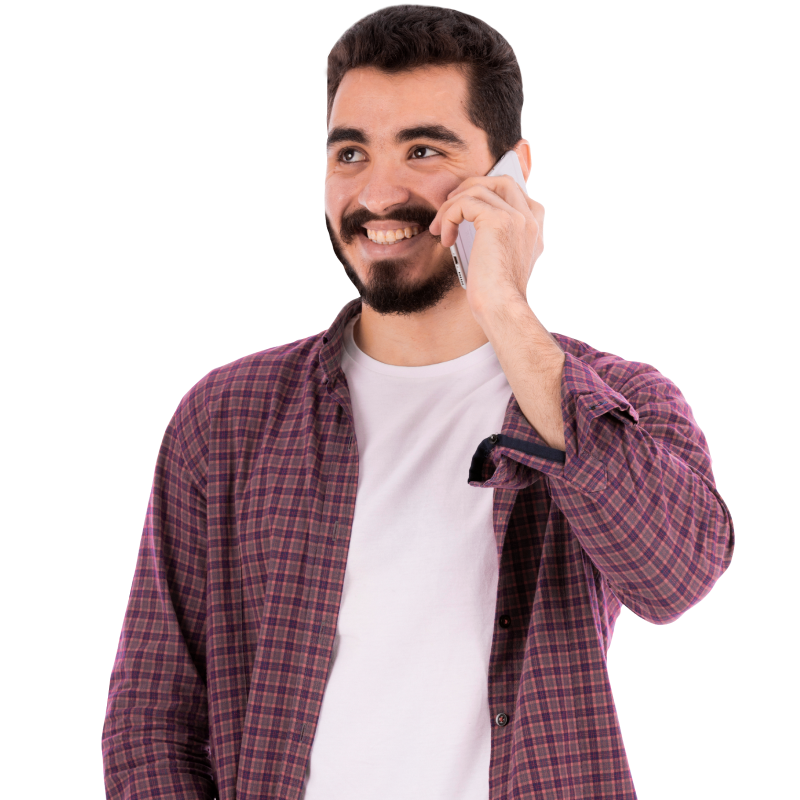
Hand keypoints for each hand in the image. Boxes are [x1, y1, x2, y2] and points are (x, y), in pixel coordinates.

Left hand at [428, 175, 543, 322]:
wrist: (501, 308)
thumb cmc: (497, 293)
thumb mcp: (504, 259)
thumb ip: (501, 238)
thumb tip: (478, 226)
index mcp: (536, 227)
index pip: (514, 192)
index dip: (487, 192)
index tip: (466, 208)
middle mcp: (531, 218)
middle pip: (500, 181)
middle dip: (471, 188)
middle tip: (450, 204)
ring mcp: (517, 217)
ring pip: (478, 190)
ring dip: (452, 206)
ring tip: (440, 227)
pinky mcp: (498, 220)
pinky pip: (465, 203)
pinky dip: (449, 216)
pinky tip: (445, 238)